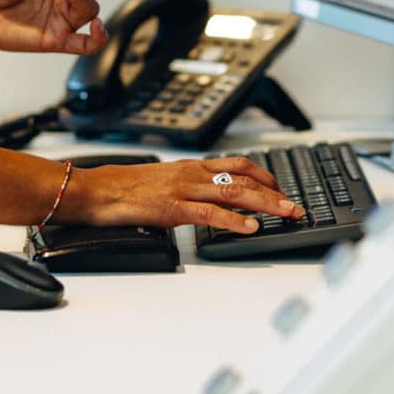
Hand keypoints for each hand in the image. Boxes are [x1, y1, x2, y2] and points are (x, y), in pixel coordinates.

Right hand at [59, 155, 305, 235]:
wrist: (98, 190)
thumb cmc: (126, 189)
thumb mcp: (165, 181)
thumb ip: (190, 188)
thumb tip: (211, 202)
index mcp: (192, 166)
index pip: (239, 164)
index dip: (266, 176)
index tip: (282, 188)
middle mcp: (193, 173)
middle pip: (245, 178)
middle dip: (276, 192)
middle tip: (296, 206)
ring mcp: (185, 190)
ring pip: (235, 193)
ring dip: (266, 204)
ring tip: (286, 214)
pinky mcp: (173, 209)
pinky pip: (210, 214)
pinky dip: (234, 221)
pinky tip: (250, 228)